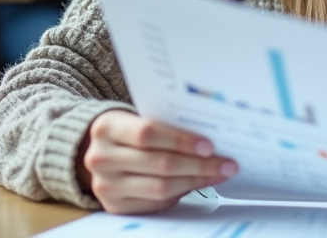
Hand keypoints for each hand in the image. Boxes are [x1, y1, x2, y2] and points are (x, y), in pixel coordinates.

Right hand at [78, 110, 238, 213]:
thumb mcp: (138, 120)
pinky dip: (181, 193)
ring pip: (160, 187)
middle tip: (226, 163)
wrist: (102, 153)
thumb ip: (166, 127)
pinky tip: (198, 183)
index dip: (181, 140)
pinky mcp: (114, 206)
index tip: (210, 145)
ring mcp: (105, 186)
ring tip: (218, 174)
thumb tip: (211, 140)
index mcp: (106, 128)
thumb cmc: (130, 132)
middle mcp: (100, 158)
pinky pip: (156, 203)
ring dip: (195, 180)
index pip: (147, 134)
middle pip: (159, 163)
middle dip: (198, 164)